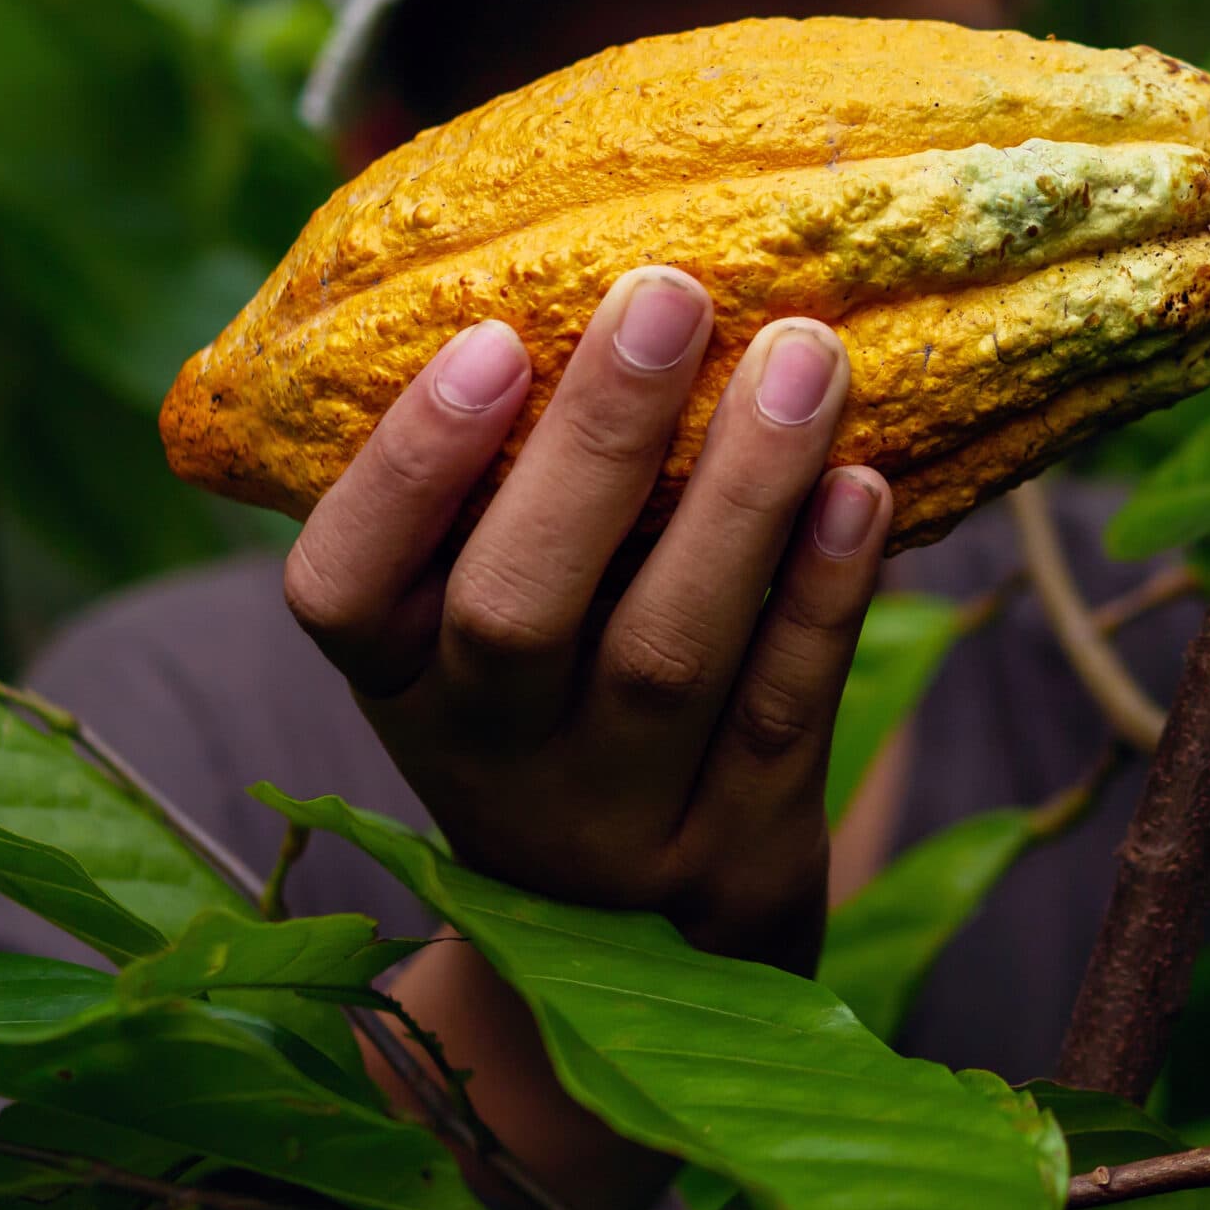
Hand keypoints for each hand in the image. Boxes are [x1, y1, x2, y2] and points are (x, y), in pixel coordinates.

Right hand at [280, 270, 890, 1209]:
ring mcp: (617, 822)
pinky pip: (786, 713)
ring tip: (806, 356)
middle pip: (517, 612)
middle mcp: (486, 761)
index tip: (485, 339)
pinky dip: (826, 596)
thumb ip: (492, 489)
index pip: (341, 588)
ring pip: (669, 656)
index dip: (407, 468)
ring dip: (741, 496)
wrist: (631, 964)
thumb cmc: (555, 715)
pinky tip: (868, 487)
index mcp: (394, 684)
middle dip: (592, 448)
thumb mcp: (471, 636)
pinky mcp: (740, 854)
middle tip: (669, 293)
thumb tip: (545, 244)